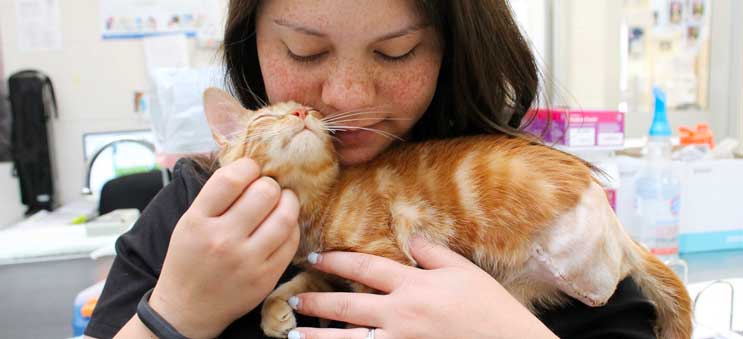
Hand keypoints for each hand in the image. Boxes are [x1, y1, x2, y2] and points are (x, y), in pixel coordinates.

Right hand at [149, 158, 300, 338]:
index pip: (231, 179)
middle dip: (269, 185)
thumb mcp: (189, 223)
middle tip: (266, 190)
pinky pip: (292, 240)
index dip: (248, 167)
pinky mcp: (266, 276)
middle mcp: (222, 240)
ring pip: (285, 214)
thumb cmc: (189, 260)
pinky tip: (282, 225)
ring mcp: (247, 260)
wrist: (187, 309)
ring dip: (288, 201)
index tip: (251, 170)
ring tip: (282, 202)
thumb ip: (216, 196)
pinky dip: (291, 226)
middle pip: (264, 192)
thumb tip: (249, 165)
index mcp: (198, 221)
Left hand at [288, 236, 557, 338]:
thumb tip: (411, 238)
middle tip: (294, 298)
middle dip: (317, 301)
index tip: (316, 258)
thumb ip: (434, 254)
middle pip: (348, 305)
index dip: (337, 261)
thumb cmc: (491, 309)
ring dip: (318, 336)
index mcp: (414, 285)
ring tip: (295, 333)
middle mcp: (401, 313)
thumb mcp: (465, 272)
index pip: (366, 268)